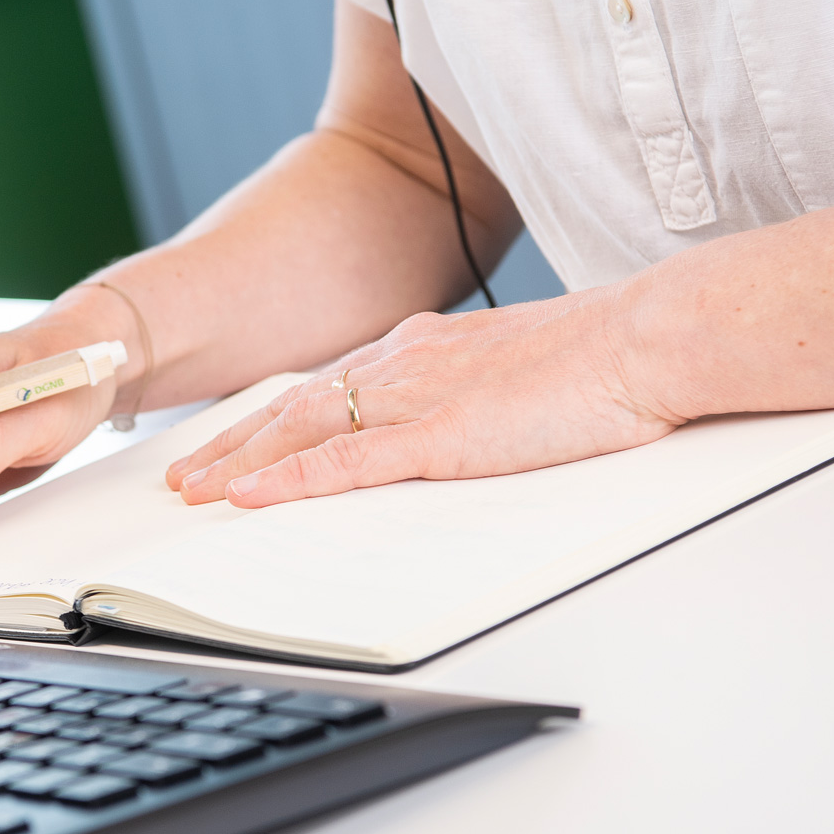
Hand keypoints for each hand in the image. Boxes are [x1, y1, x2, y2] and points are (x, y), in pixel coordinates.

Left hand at [165, 286, 681, 507]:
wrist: (649, 338)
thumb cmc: (606, 356)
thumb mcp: (519, 370)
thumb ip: (474, 392)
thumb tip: (463, 420)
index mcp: (425, 348)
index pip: (328, 386)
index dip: (273, 419)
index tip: (236, 441)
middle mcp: (406, 364)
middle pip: (296, 407)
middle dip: (234, 443)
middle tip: (184, 476)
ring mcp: (420, 397)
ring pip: (305, 431)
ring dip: (243, 462)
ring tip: (194, 492)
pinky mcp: (443, 433)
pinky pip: (349, 460)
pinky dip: (293, 478)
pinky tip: (251, 495)